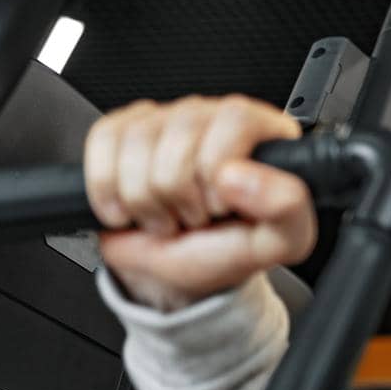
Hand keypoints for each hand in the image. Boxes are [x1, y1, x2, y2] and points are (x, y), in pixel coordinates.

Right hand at [85, 95, 316, 310]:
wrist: (173, 271)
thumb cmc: (225, 249)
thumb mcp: (277, 242)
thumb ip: (287, 208)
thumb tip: (242, 174)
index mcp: (264, 133)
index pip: (236, 119)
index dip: (216, 168)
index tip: (219, 206)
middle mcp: (215, 118)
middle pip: (181, 129)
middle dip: (178, 192)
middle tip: (193, 217)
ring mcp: (166, 120)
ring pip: (138, 139)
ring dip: (144, 197)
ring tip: (166, 216)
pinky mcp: (123, 130)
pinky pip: (102, 141)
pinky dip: (107, 188)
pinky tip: (129, 208)